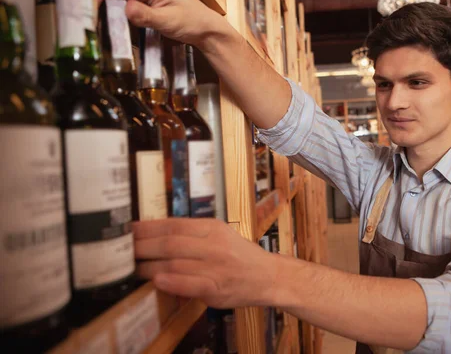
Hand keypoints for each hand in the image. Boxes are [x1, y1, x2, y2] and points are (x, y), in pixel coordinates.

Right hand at [96, 0, 235, 51]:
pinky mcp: (149, 4)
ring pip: (121, 0)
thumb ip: (146, 15)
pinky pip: (129, 7)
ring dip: (108, 11)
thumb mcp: (168, 21)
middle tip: (85, 22)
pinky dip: (119, 15)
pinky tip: (111, 25)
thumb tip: (125, 8)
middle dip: (99, 5)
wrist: (208, 30)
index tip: (84, 11)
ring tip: (92, 24)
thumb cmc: (192, 22)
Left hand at [134, 218, 278, 307]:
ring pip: (176, 263)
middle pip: (170, 243)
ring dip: (149, 266)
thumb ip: (192, 234)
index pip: (173, 225)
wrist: (268, 276)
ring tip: (131, 269)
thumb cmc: (238, 256)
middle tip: (121, 252)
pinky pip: (191, 284)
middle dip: (141, 247)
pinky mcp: (218, 288)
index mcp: (212, 228)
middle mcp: (214, 244)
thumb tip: (153, 233)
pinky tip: (157, 281)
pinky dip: (172, 282)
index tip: (127, 230)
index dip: (147, 228)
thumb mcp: (219, 235)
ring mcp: (216, 266)